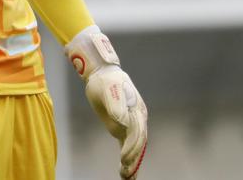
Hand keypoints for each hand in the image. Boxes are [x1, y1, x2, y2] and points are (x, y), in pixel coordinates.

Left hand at [67, 27, 147, 178]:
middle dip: (134, 159)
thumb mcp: (107, 91)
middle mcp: (138, 118)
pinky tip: (126, 170)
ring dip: (134, 162)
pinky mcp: (123, 126)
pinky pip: (129, 144)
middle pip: (139, 143)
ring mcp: (132, 123)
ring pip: (136, 146)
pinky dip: (129, 158)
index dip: (131, 148)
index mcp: (136, 110)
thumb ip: (116, 106)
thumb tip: (123, 122)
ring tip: (128, 178)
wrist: (103, 73)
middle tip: (126, 175)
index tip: (123, 159)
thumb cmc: (104, 81)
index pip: (137, 133)